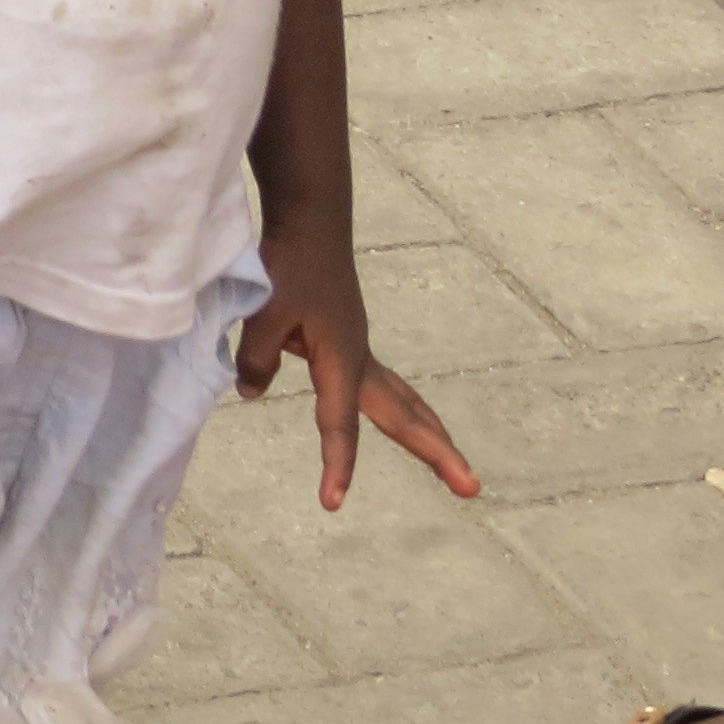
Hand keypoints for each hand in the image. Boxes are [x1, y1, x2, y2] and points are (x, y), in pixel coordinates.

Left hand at [236, 216, 480, 507]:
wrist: (311, 221)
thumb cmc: (290, 264)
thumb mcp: (264, 313)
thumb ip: (257, 357)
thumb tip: (252, 392)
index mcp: (341, 359)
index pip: (338, 423)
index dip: (336, 464)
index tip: (332, 502)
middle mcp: (360, 359)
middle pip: (403, 415)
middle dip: (436, 453)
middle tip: (472, 489)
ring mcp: (360, 349)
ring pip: (402, 401)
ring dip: (429, 434)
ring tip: (456, 470)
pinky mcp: (351, 340)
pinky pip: (383, 387)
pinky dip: (403, 411)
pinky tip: (404, 420)